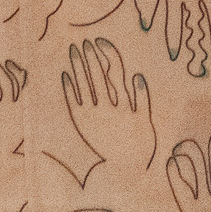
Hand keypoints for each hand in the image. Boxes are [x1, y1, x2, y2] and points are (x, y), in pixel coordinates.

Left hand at [62, 38, 156, 187]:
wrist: (124, 170)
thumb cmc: (139, 145)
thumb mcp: (145, 122)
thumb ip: (142, 99)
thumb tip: (137, 77)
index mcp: (125, 103)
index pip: (115, 72)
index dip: (107, 55)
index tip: (100, 41)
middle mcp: (108, 107)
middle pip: (97, 75)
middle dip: (90, 57)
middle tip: (83, 41)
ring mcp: (94, 115)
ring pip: (84, 85)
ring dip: (79, 67)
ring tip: (73, 51)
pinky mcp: (83, 124)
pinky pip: (73, 102)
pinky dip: (69, 88)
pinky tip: (65, 75)